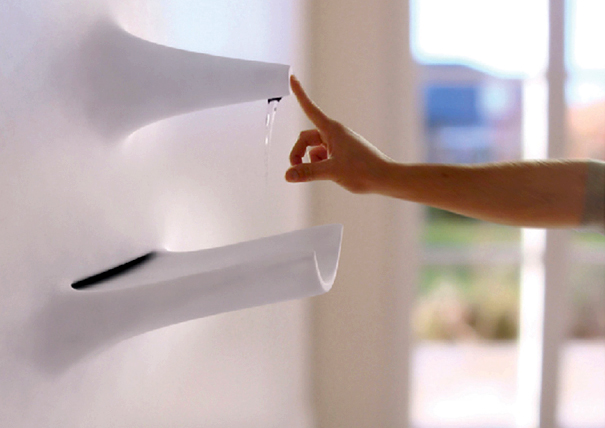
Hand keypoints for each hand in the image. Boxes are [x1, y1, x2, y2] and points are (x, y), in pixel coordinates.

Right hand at [285, 75, 391, 193]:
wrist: (385, 178)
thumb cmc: (364, 170)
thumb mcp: (332, 171)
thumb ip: (307, 172)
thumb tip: (288, 175)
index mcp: (332, 130)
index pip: (310, 108)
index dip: (300, 93)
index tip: (293, 77)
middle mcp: (334, 134)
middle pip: (306, 138)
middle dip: (298, 153)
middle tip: (296, 170)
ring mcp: (338, 144)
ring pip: (314, 150)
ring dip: (311, 162)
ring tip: (323, 174)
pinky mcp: (342, 154)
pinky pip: (323, 157)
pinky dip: (321, 165)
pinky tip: (332, 174)